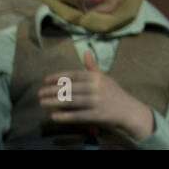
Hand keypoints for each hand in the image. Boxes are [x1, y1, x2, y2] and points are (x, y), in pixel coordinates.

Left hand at [40, 49, 154, 141]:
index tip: (46, 80)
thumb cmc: (114, 93)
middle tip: (39, 93)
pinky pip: (78, 116)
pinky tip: (54, 116)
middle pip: (70, 88)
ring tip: (42, 103)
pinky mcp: (97, 115)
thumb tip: (86, 52)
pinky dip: (65, 116)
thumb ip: (93, 67)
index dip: (59, 77)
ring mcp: (97, 102)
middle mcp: (97, 88)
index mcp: (97, 77)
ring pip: (72, 101)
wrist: (129, 110)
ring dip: (54, 102)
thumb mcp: (105, 78)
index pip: (74, 75)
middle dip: (52, 90)